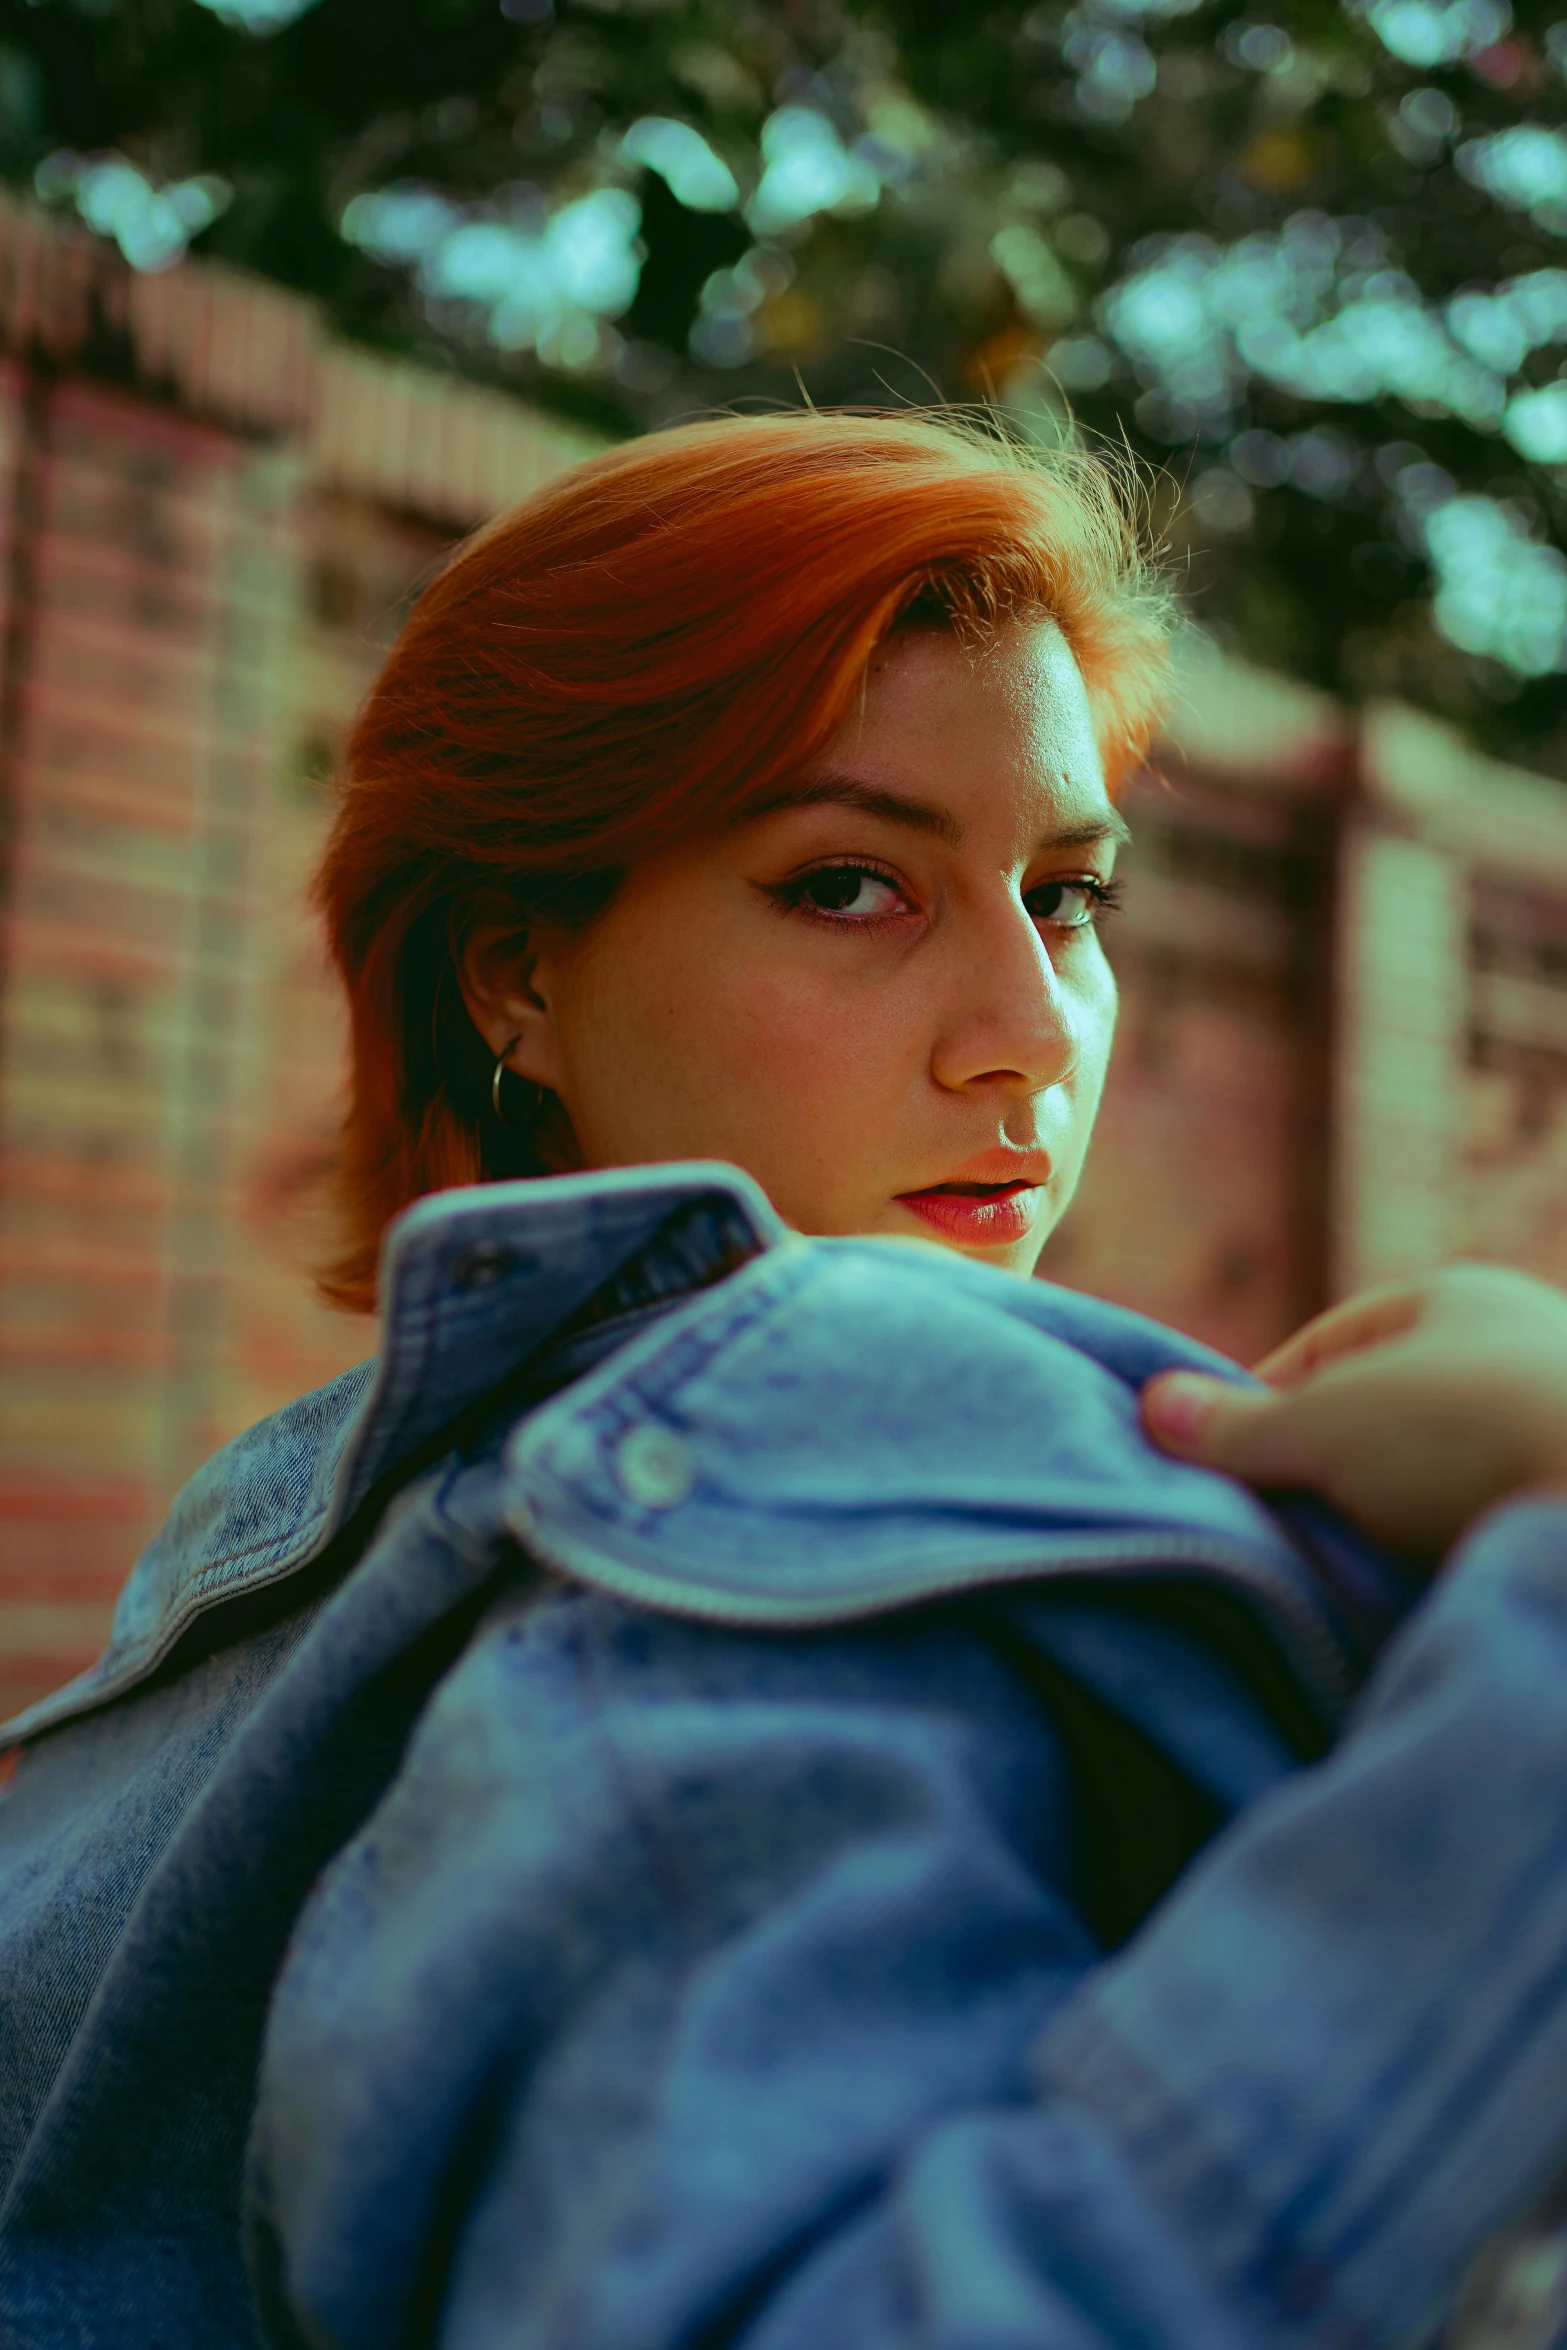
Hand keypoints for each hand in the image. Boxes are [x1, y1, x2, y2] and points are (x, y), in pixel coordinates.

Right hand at [1141, 1265, 1566, 1564]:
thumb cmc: (1474, 1435)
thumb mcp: (1328, 1424)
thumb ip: (1239, 1425)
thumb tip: (1153, 1406)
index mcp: (1455, 1301)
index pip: (1327, 1348)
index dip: (1260, 1406)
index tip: (1217, 1469)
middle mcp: (1517, 1354)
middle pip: (1382, 1420)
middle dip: (1324, 1475)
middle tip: (1267, 1532)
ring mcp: (1552, 1432)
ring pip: (1435, 1485)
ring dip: (1386, 1529)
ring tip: (1336, 1579)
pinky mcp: (1560, 1512)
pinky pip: (1484, 1532)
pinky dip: (1442, 1563)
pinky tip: (1410, 1599)